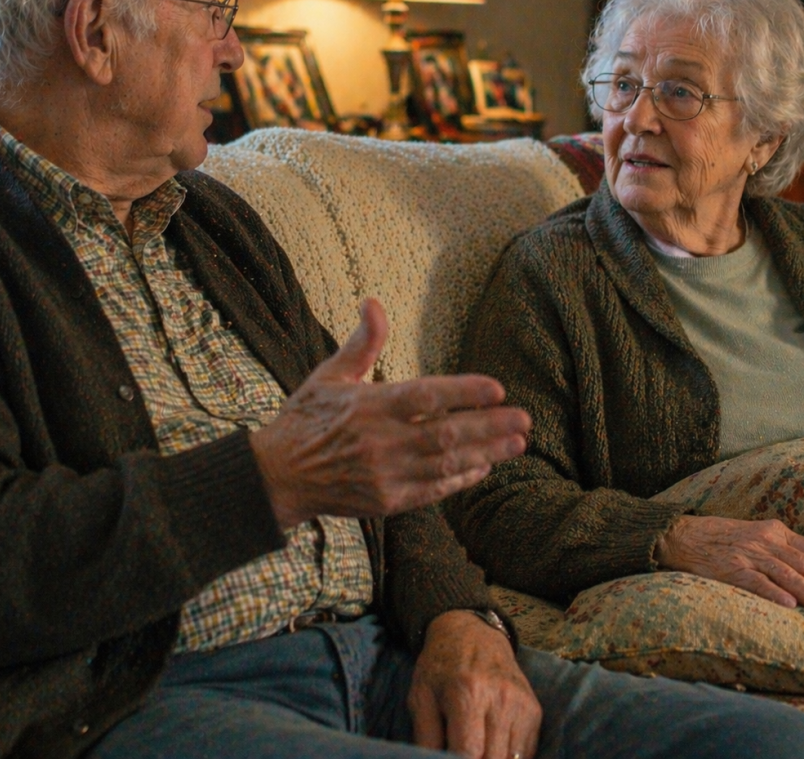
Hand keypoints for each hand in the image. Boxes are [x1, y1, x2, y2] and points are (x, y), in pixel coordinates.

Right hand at [249, 299, 529, 528]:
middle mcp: (380, 441)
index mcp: (368, 405)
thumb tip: (373, 301)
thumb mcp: (330, 374)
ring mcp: (385, 475)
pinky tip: (483, 468)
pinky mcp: (387, 502)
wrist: (279, 476)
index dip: (463, 392)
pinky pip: (433, 491)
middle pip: (445, 434)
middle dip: (489, 426)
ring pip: (445, 463)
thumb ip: (362, 342)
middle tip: (524, 418)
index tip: (497, 388)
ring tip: (517, 443)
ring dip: (486, 453)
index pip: (424, 397)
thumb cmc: (307, 417)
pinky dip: (460, 479)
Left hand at [409, 609, 541, 758]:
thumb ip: (426, 739)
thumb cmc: (441, 667)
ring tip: (477, 749)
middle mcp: (500, 699)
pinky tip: (492, 747)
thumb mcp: (421, 697)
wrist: (472, 634)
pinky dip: (509, 758)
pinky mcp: (534, 710)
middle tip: (463, 753)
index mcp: (467, 694)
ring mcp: (521, 705)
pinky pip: (526, 752)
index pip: (469, 752)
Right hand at [655, 514, 803, 619]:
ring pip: (787, 574)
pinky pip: (757, 581)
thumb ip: (778, 548)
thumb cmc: (719, 539)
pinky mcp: (730, 568)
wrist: (680, 536)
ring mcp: (746, 553)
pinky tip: (789, 605)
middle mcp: (763, 539)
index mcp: (772, 529)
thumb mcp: (753, 534)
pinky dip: (775, 592)